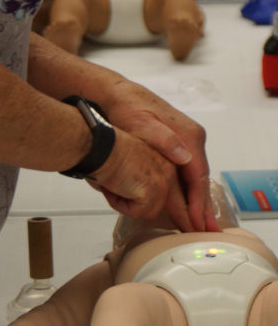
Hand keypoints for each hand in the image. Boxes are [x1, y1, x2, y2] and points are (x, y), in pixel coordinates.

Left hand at [98, 79, 219, 231]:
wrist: (117, 94)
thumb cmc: (126, 109)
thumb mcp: (141, 123)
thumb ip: (164, 139)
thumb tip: (185, 157)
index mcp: (188, 136)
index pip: (198, 178)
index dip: (199, 203)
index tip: (199, 223)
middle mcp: (192, 139)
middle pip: (200, 180)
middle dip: (203, 208)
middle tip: (207, 231)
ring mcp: (186, 142)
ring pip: (195, 178)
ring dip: (197, 202)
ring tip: (200, 224)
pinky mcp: (177, 144)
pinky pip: (187, 172)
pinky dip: (189, 190)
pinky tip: (187, 203)